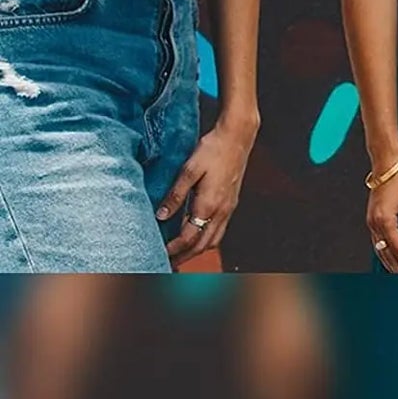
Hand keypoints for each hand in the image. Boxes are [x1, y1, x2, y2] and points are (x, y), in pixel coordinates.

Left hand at [157, 115, 257, 262]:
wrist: (238, 135)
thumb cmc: (214, 148)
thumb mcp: (189, 169)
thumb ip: (175, 195)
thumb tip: (161, 215)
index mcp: (209, 204)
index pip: (188, 238)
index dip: (173, 249)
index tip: (159, 254)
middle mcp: (221, 210)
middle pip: (202, 245)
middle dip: (185, 257)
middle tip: (168, 263)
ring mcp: (229, 207)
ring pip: (214, 240)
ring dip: (197, 250)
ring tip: (182, 253)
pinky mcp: (232, 201)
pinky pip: (220, 230)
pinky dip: (208, 239)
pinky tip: (198, 233)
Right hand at [367, 161, 397, 273]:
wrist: (386, 161)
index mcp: (384, 219)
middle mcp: (374, 223)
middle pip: (386, 254)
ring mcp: (371, 221)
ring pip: (380, 250)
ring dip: (390, 264)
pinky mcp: (372, 218)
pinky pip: (377, 242)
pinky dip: (385, 253)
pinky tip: (392, 259)